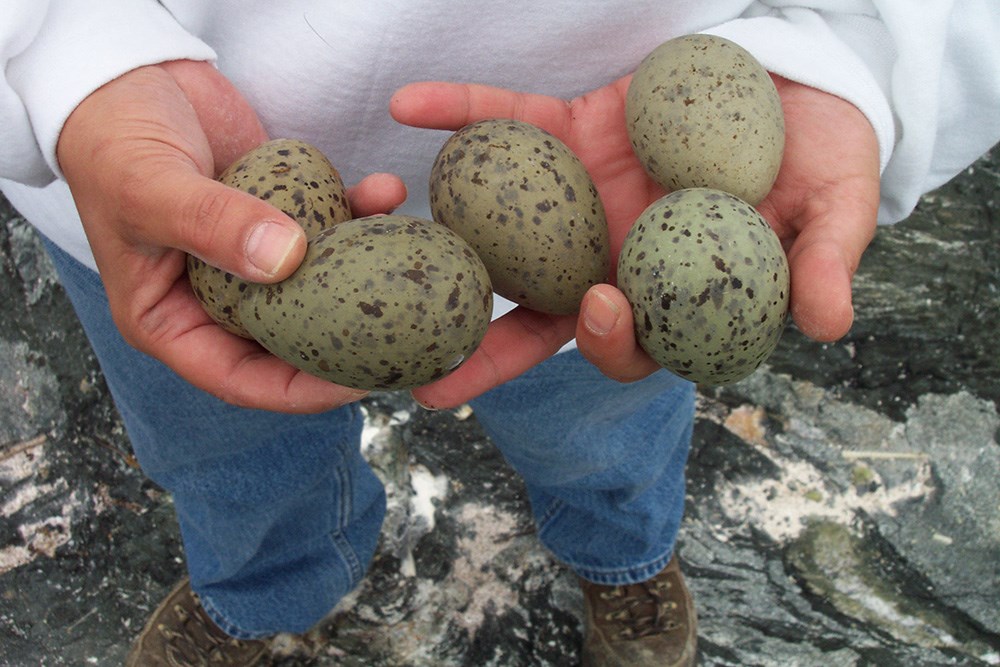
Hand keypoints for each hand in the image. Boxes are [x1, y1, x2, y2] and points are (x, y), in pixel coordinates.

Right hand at [57, 60, 405, 412]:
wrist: (123, 74)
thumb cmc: (113, 140)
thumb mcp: (149, 186)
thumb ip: (213, 224)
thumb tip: (286, 261)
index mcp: (170, 320)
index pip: (240, 379)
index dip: (299, 391)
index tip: (356, 383)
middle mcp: (213, 299)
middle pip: (289, 342)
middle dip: (346, 341)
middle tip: (403, 339)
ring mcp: (248, 260)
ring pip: (316, 286)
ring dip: (362, 272)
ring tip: (405, 260)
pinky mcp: (277, 217)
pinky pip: (325, 228)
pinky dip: (356, 213)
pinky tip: (383, 191)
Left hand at [392, 74, 878, 406]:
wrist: (796, 83)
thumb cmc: (823, 157)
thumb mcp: (838, 205)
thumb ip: (825, 263)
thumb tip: (828, 326)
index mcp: (674, 295)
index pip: (633, 343)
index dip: (610, 340)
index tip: (601, 308)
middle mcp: (613, 259)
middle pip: (544, 320)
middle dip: (488, 353)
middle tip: (433, 381)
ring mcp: (578, 204)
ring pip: (507, 237)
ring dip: (448, 243)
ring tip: (388, 250)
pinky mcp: (564, 136)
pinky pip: (509, 128)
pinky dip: (463, 115)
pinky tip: (412, 106)